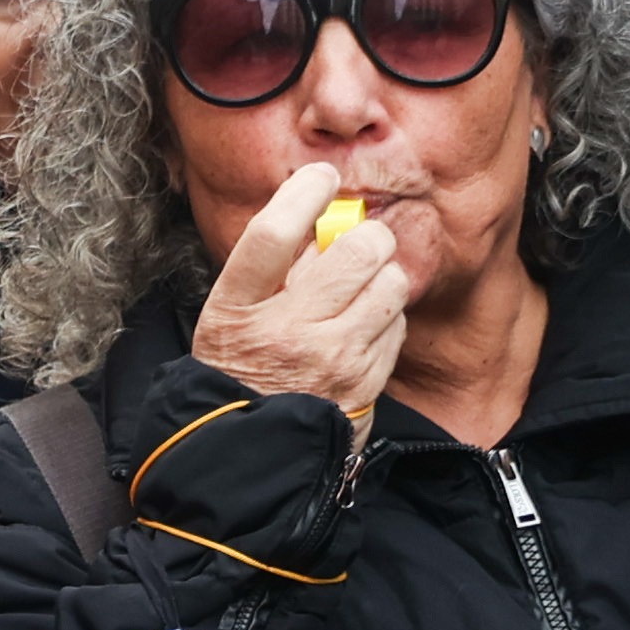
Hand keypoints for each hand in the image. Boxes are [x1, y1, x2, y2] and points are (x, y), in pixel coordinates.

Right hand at [186, 159, 410, 425]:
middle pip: (356, 251)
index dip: (303, 193)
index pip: (274, 233)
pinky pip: (397, 324)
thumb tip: (322, 218)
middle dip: (368, 237)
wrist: (252, 451)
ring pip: (390, 283)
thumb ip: (270, 268)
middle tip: (360, 244)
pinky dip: (387, 318)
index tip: (321, 178)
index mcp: (238, 308)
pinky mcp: (365, 382)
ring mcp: (331, 359)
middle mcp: (286, 330)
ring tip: (362, 289)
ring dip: (382, 277)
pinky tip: (364, 327)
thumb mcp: (231, 315)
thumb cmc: (241, 368)